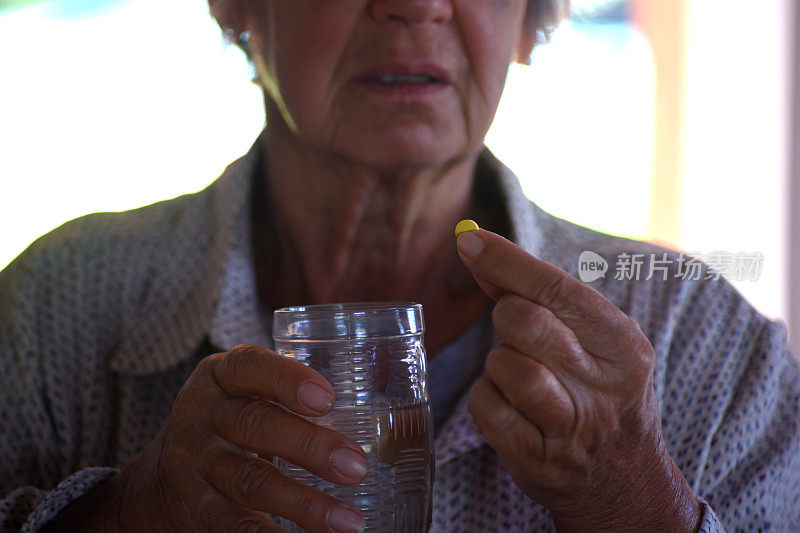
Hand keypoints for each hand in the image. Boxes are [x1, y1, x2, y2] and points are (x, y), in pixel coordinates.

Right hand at [49, 345, 368, 532]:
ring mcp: (193, 463)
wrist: (164, 474)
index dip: (287, 380)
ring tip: (349, 522)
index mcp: (220, 376)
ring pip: (248, 482)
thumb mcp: (247, 393)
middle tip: (357, 467)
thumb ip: (291, 395)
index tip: (328, 399)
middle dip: (310, 447)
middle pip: (255, 426)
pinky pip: (232, 524)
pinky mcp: (193, 507)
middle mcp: (202, 415)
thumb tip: (382, 414)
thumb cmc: (232, 420)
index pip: (250, 367)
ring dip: (303, 505)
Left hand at [455, 225, 700, 531]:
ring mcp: (570, 428)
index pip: (558, 289)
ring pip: (505, 366)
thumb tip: (477, 249)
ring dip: (498, 362)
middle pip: (526, 323)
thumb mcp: (596, 342)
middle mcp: (604, 387)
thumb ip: (541, 297)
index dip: (506, 261)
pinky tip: (509, 403)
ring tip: (519, 373)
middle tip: (515, 328)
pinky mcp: (536, 459)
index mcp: (623, 345)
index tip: (467, 239)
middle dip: (506, 316)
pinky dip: (486, 396)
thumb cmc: (600, 394)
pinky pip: (485, 405)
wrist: (623, 483)